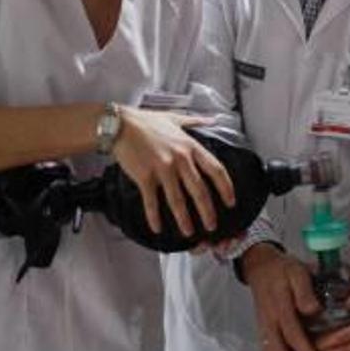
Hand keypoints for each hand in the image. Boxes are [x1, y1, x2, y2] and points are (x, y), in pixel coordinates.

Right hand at [110, 107, 235, 236]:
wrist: (119, 125)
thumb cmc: (145, 122)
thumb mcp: (175, 118)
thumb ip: (196, 121)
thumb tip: (212, 120)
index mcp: (190, 146)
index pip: (216, 170)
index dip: (226, 188)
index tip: (230, 201)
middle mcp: (180, 159)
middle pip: (200, 191)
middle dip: (208, 212)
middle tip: (212, 226)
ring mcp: (162, 169)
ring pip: (178, 200)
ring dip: (184, 219)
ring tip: (189, 232)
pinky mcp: (145, 177)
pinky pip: (152, 202)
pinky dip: (154, 217)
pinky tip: (157, 228)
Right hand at [242, 244, 322, 350]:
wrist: (261, 267)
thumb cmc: (283, 270)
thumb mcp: (297, 272)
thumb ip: (305, 291)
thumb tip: (314, 310)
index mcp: (279, 307)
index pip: (292, 332)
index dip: (304, 350)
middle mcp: (269, 322)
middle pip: (278, 350)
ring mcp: (263, 329)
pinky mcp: (262, 333)